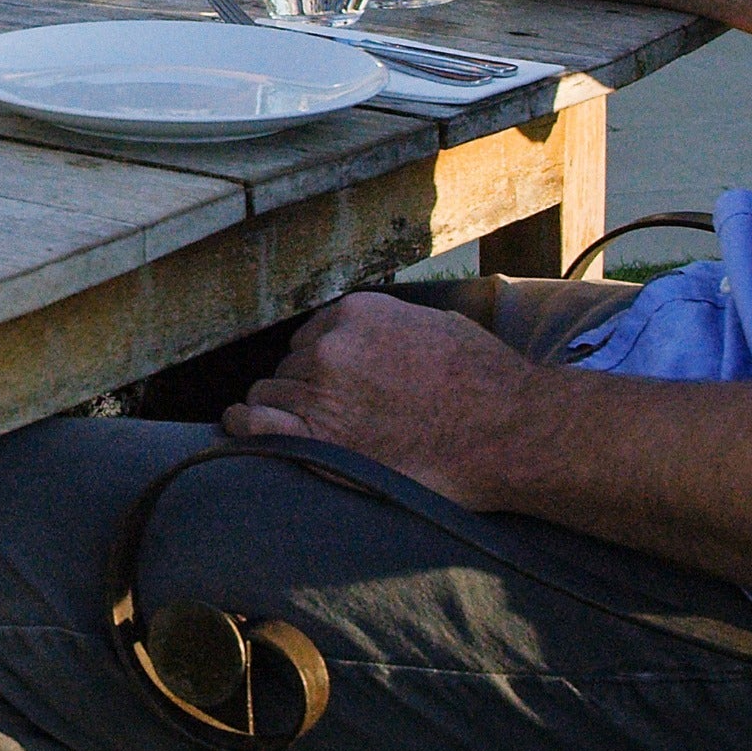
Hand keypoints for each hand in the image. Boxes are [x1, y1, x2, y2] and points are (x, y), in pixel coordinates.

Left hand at [218, 291, 534, 508]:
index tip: (338, 386)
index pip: (310, 337)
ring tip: (313, 432)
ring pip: (271, 394)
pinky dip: (245, 425)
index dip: (322, 365)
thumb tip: (375, 341)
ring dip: (287, 412)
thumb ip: (390, 327)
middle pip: (291, 368)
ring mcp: (321, 391)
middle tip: (339, 416)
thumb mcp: (436, 326)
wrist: (508, 429)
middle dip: (308, 390)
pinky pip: (255, 424)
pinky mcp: (319, 438)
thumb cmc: (485, 381)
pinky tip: (243, 427)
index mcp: (356, 313)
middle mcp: (330, 345)